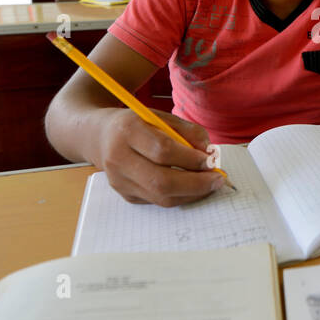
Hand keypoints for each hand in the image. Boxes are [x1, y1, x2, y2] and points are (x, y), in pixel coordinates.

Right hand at [93, 108, 222, 205]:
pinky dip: (180, 196)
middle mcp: (119, 158)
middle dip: (196, 184)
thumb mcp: (162, 117)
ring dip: (192, 194)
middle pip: (161, 182)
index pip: (163, 151)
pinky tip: (191, 187)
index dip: (191, 159)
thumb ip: (188, 132)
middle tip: (217, 179)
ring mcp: (119, 181)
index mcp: (128, 131)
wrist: (101, 136)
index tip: (211, 160)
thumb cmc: (138, 124)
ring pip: (161, 197)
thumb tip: (210, 154)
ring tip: (208, 184)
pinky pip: (158, 202)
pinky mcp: (125, 195)